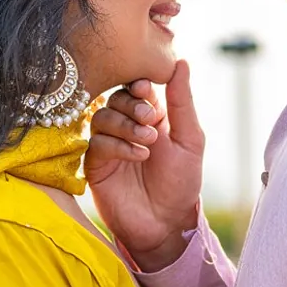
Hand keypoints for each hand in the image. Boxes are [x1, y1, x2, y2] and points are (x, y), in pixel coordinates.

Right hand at [85, 60, 203, 270]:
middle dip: (132, 104)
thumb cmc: (181, 182)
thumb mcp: (190, 139)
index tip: (147, 90)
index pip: (136, 86)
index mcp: (150, 115)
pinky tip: (138, 156)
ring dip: (126, 124)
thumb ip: (182, 101)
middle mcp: (126, 126)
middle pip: (115, 97)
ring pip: (102, 117)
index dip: (139, 84)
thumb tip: (181, 62)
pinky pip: (97, 143)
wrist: (166, 224)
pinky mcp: (95, 164)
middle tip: (150, 119)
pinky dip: (118, 145)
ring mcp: (109, 144)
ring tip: (148, 141)